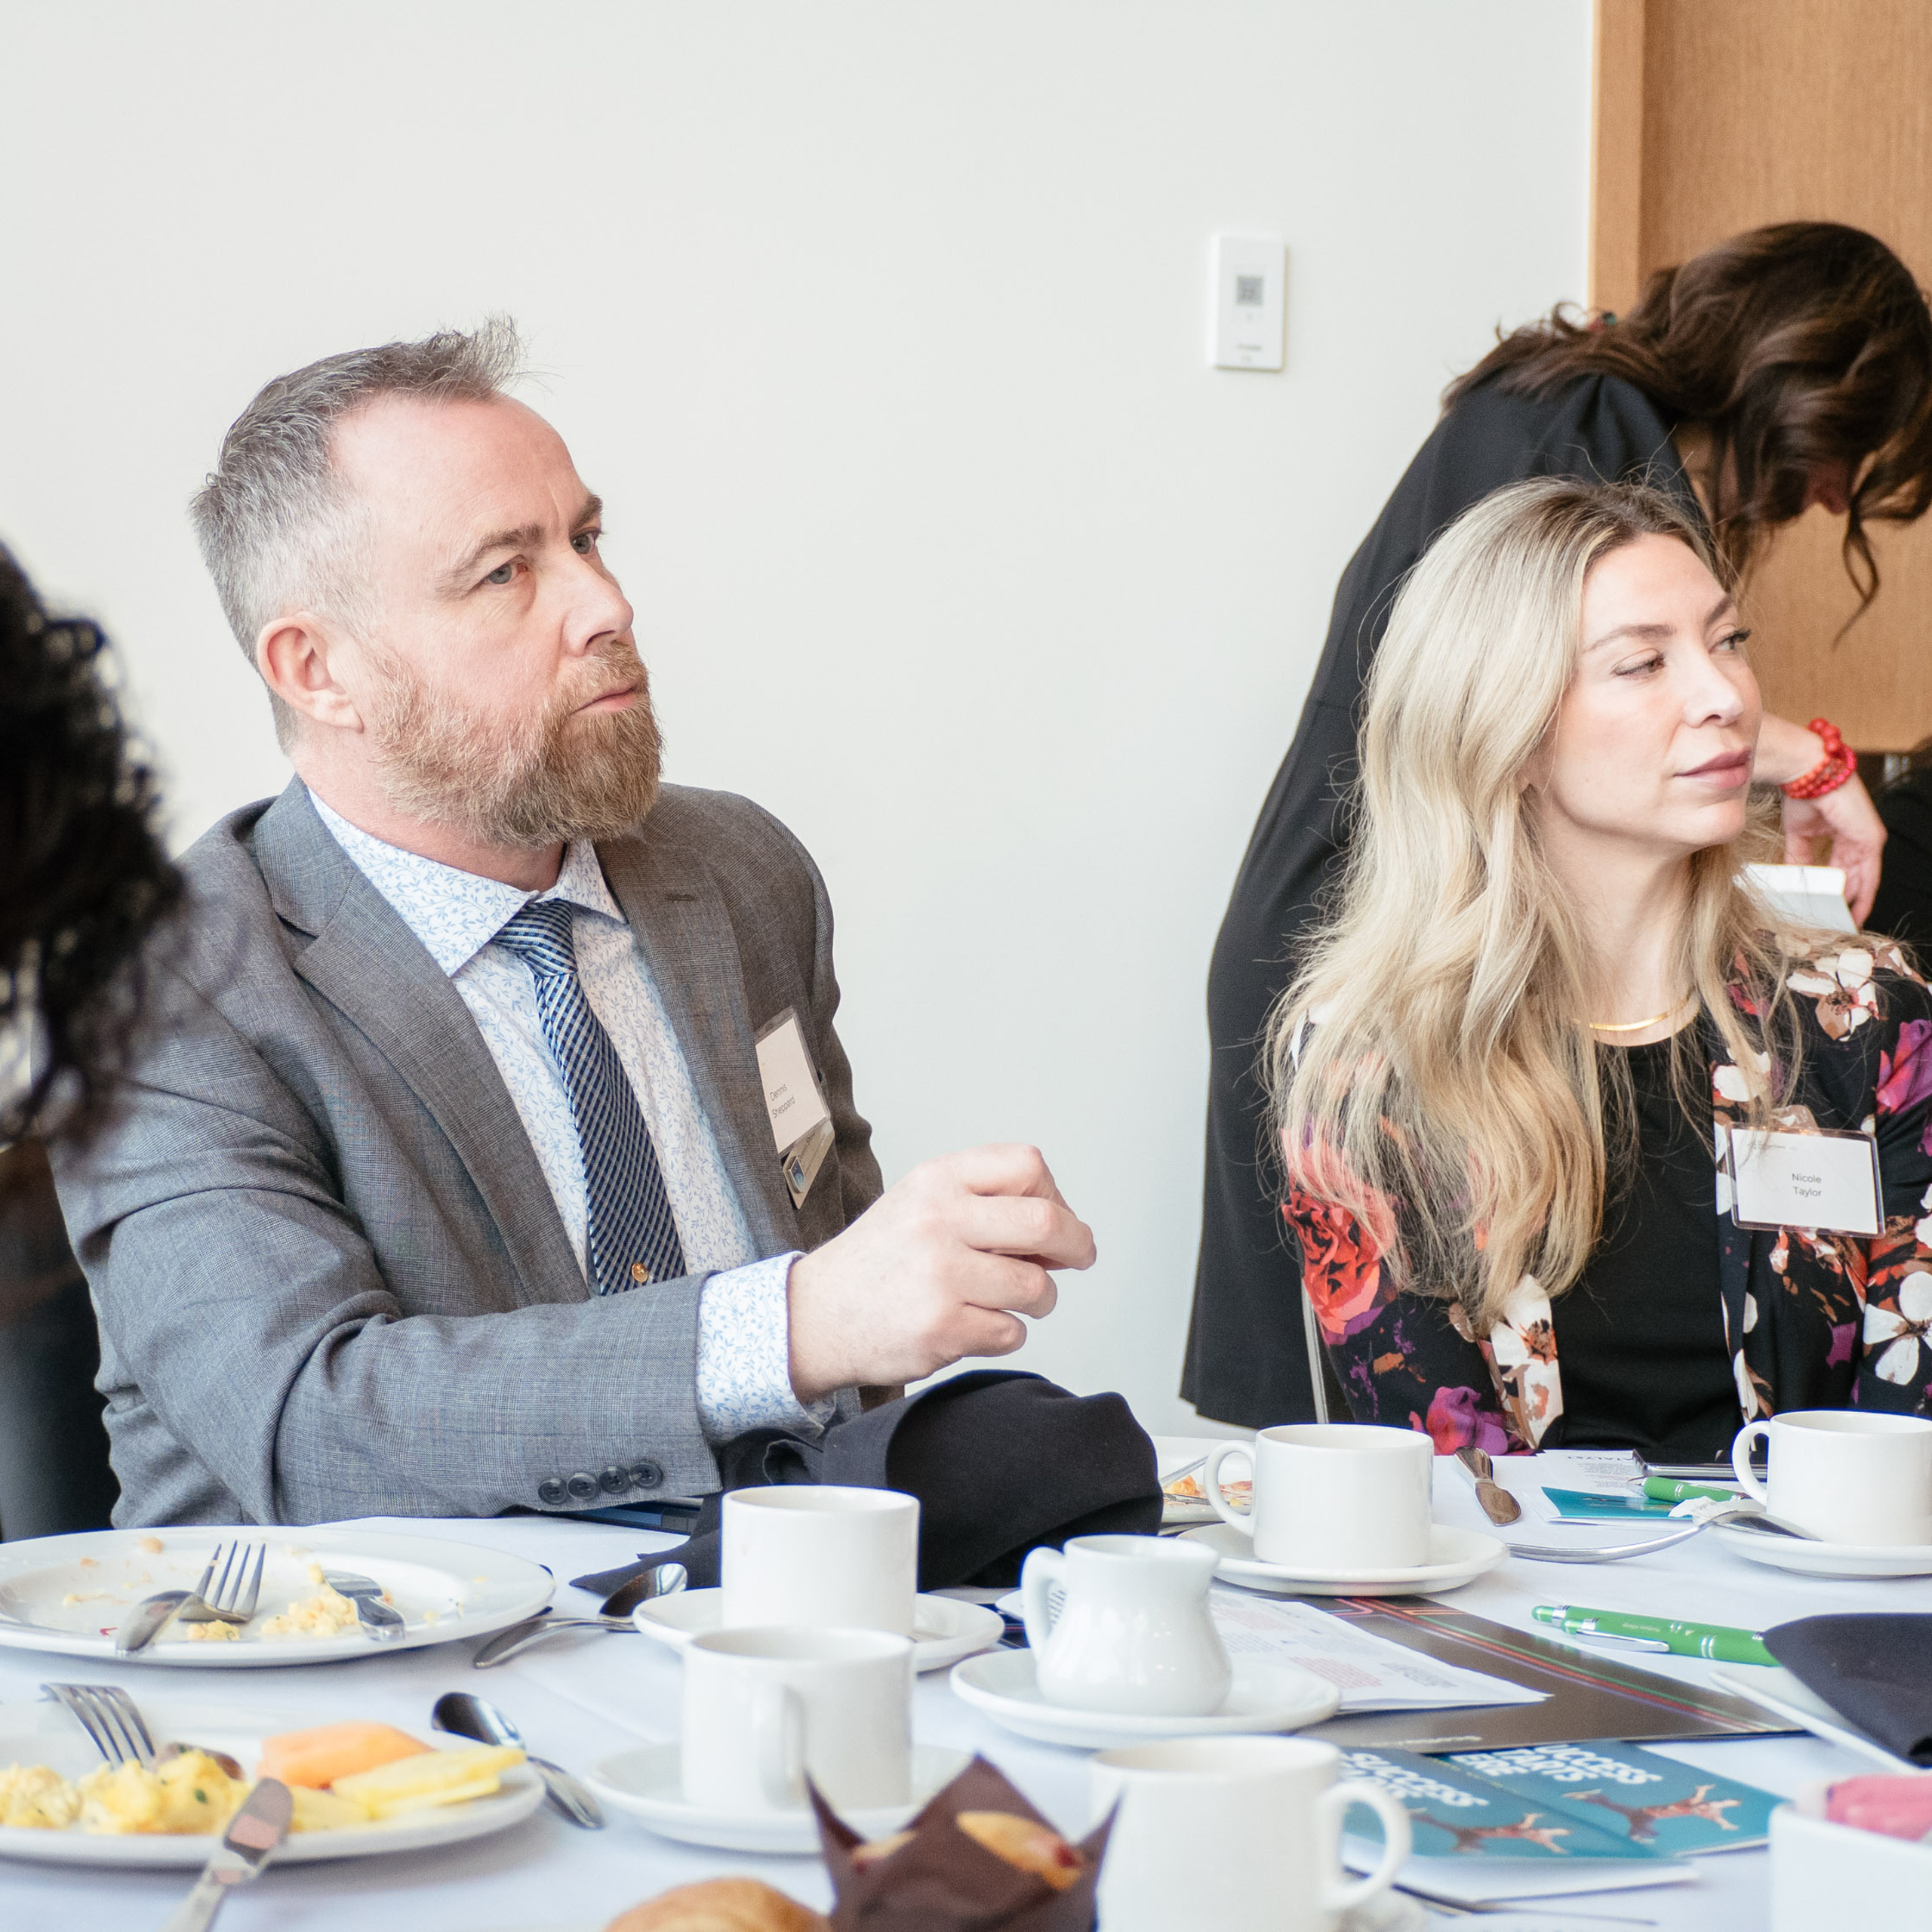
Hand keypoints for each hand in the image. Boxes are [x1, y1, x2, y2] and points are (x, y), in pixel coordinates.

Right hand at [785, 1143, 1096, 1401]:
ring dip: (1039, 1300)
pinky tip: (973, 1325)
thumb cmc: (880, 1260)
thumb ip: (984, 1201)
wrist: (814, 1315)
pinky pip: (1012, 1332)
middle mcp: (938, 1221)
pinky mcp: (942, 1328)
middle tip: (1078, 1259)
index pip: (1027, 1165)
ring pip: (1036, 1287)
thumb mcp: (921, 1202)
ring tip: (1010, 1301)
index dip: (1055, 1195)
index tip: (1056, 1218)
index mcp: (937, 1180)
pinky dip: (1004, 1333)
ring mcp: (940, 1276)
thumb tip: (1065, 1229)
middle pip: (1046, 1222)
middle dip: (1076, 1245)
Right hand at [1784, 776, 1884, 924]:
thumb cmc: (1804, 796)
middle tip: (1838, 923)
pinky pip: (1869, 874)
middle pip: (1858, 877)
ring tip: (1843, 923)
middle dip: (1848, 901)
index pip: (1847, 868)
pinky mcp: (1871, 839)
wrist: (1808, 775)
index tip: (1830, 909)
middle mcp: (1862, 838)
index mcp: (1847, 835)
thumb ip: (1800, 858)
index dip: (1839, 890)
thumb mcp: (1799, 835)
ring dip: (1855, 902)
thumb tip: (1794, 878)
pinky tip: (1850, 908)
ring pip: (1866, 879)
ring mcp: (1869, 839)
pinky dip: (1861, 893)